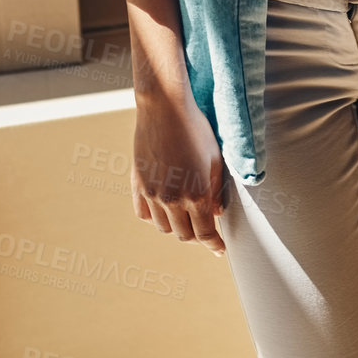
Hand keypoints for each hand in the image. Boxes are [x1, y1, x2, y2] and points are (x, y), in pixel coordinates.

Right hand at [131, 88, 227, 253]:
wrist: (164, 108)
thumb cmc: (195, 129)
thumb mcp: (215, 158)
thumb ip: (216, 190)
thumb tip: (216, 213)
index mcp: (196, 194)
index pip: (205, 234)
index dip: (214, 245)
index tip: (219, 249)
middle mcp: (173, 199)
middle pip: (185, 235)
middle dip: (197, 234)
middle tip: (204, 226)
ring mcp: (152, 194)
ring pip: (164, 228)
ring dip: (176, 226)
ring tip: (185, 213)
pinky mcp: (137, 186)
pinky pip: (144, 215)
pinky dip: (155, 217)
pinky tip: (164, 207)